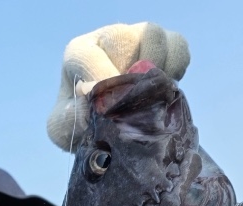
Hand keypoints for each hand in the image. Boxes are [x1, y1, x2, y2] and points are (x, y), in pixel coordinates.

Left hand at [47, 22, 189, 151]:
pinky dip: (175, 70)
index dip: (100, 82)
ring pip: (153, 38)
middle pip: (123, 39)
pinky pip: (177, 47)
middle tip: (130, 105)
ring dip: (153, 74)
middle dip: (128, 77)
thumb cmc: (82, 125)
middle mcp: (108, 39)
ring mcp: (137, 39)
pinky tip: (161, 92)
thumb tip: (88, 97)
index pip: (87, 57)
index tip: (108, 107)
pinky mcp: (164, 46)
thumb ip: (68, 118)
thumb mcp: (65, 129)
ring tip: (146, 100)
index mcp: (79, 54)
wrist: (105, 129)